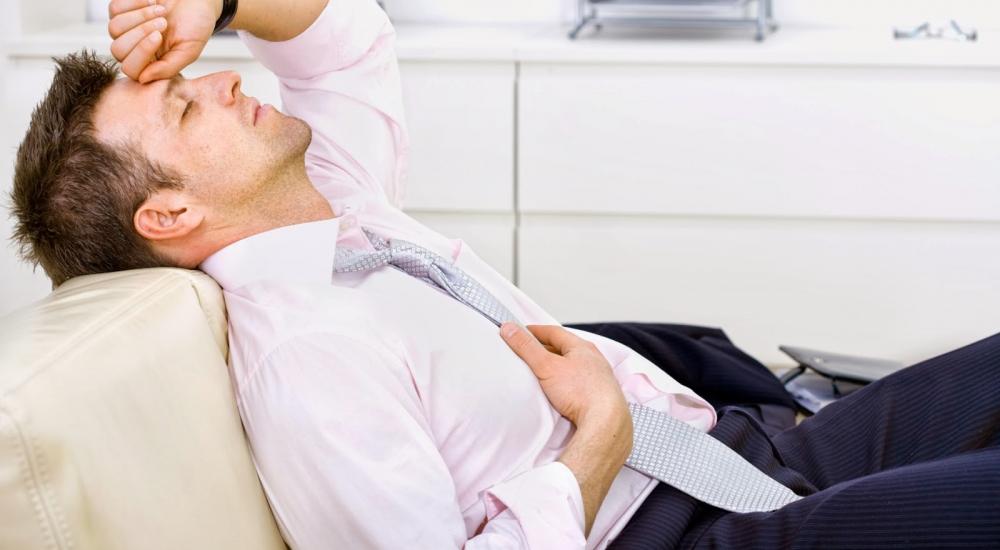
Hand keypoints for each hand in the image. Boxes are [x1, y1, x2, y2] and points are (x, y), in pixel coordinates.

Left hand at [108, 0, 220, 82]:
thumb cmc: (196, 23)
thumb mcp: (189, 50)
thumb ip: (168, 68)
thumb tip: (143, 80)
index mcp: (152, 63)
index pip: (131, 69)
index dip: (141, 53)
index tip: (159, 36)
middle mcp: (136, 49)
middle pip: (118, 50)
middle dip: (141, 33)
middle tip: (164, 22)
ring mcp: (126, 29)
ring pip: (114, 29)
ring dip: (140, 16)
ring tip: (161, 10)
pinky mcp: (122, 10)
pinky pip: (115, 9)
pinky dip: (134, 3)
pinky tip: (151, 1)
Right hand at [500, 323, 629, 428]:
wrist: (606, 423)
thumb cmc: (581, 392)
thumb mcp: (546, 366)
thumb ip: (526, 347)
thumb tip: (509, 329)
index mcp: (582, 347)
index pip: (554, 332)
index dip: (535, 331)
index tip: (520, 332)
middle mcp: (594, 359)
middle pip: (565, 348)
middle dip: (546, 348)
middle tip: (528, 351)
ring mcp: (599, 377)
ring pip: (574, 366)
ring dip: (558, 366)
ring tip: (542, 371)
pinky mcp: (600, 395)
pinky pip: (579, 383)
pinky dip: (567, 382)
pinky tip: (561, 391)